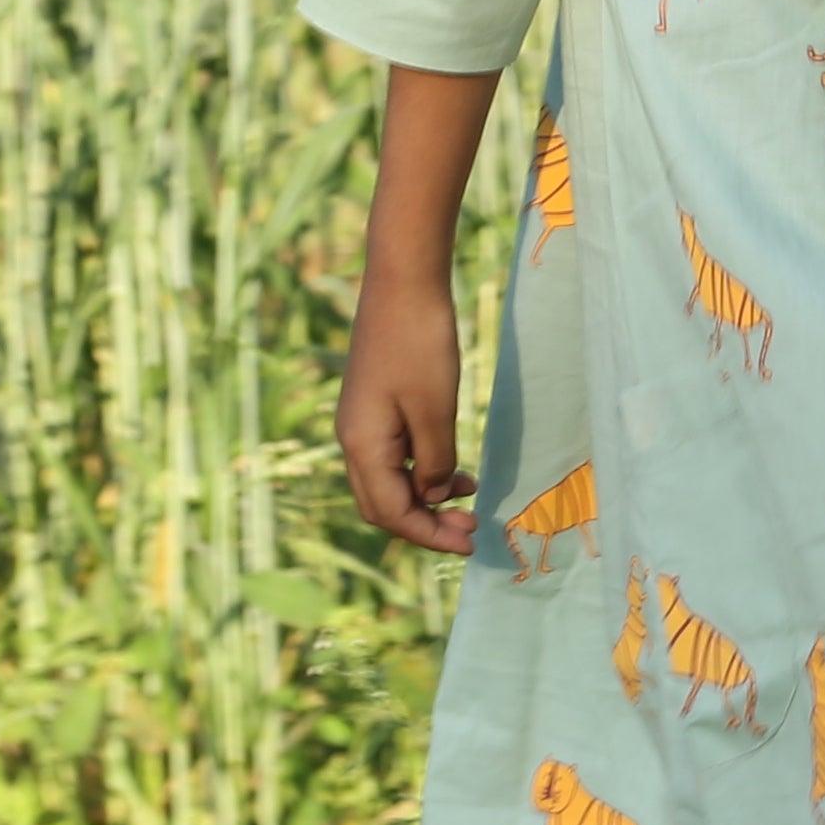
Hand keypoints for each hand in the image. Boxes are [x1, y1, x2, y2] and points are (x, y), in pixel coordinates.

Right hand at [337, 268, 477, 552]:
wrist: (403, 283)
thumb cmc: (420, 344)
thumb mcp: (435, 410)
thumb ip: (433, 462)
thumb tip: (430, 497)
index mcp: (362, 446)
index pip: (392, 513)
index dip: (429, 535)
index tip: (469, 541)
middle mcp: (352, 440)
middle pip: (383, 505)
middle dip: (426, 523)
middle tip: (472, 527)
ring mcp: (361, 421)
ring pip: (388, 481)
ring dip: (426, 497)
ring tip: (470, 496)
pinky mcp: (374, 405)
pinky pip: (393, 455)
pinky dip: (422, 469)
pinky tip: (453, 466)